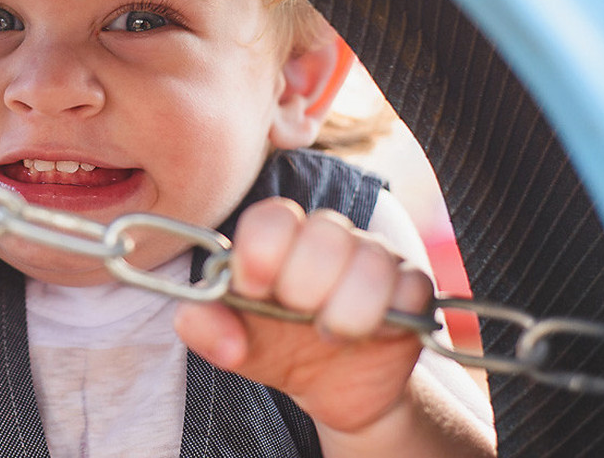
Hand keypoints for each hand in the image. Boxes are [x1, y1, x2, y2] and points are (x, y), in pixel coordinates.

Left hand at [174, 197, 430, 434]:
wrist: (336, 388)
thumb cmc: (278, 348)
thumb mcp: (236, 344)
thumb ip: (204, 326)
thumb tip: (190, 317)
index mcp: (278, 237)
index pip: (273, 215)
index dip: (260, 251)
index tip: (252, 290)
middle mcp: (327, 235)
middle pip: (323, 234)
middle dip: (304, 288)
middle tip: (299, 317)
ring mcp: (374, 255)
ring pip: (370, 260)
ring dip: (346, 312)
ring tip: (330, 334)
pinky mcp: (413, 284)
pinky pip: (410, 287)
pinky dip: (386, 320)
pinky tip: (369, 335)